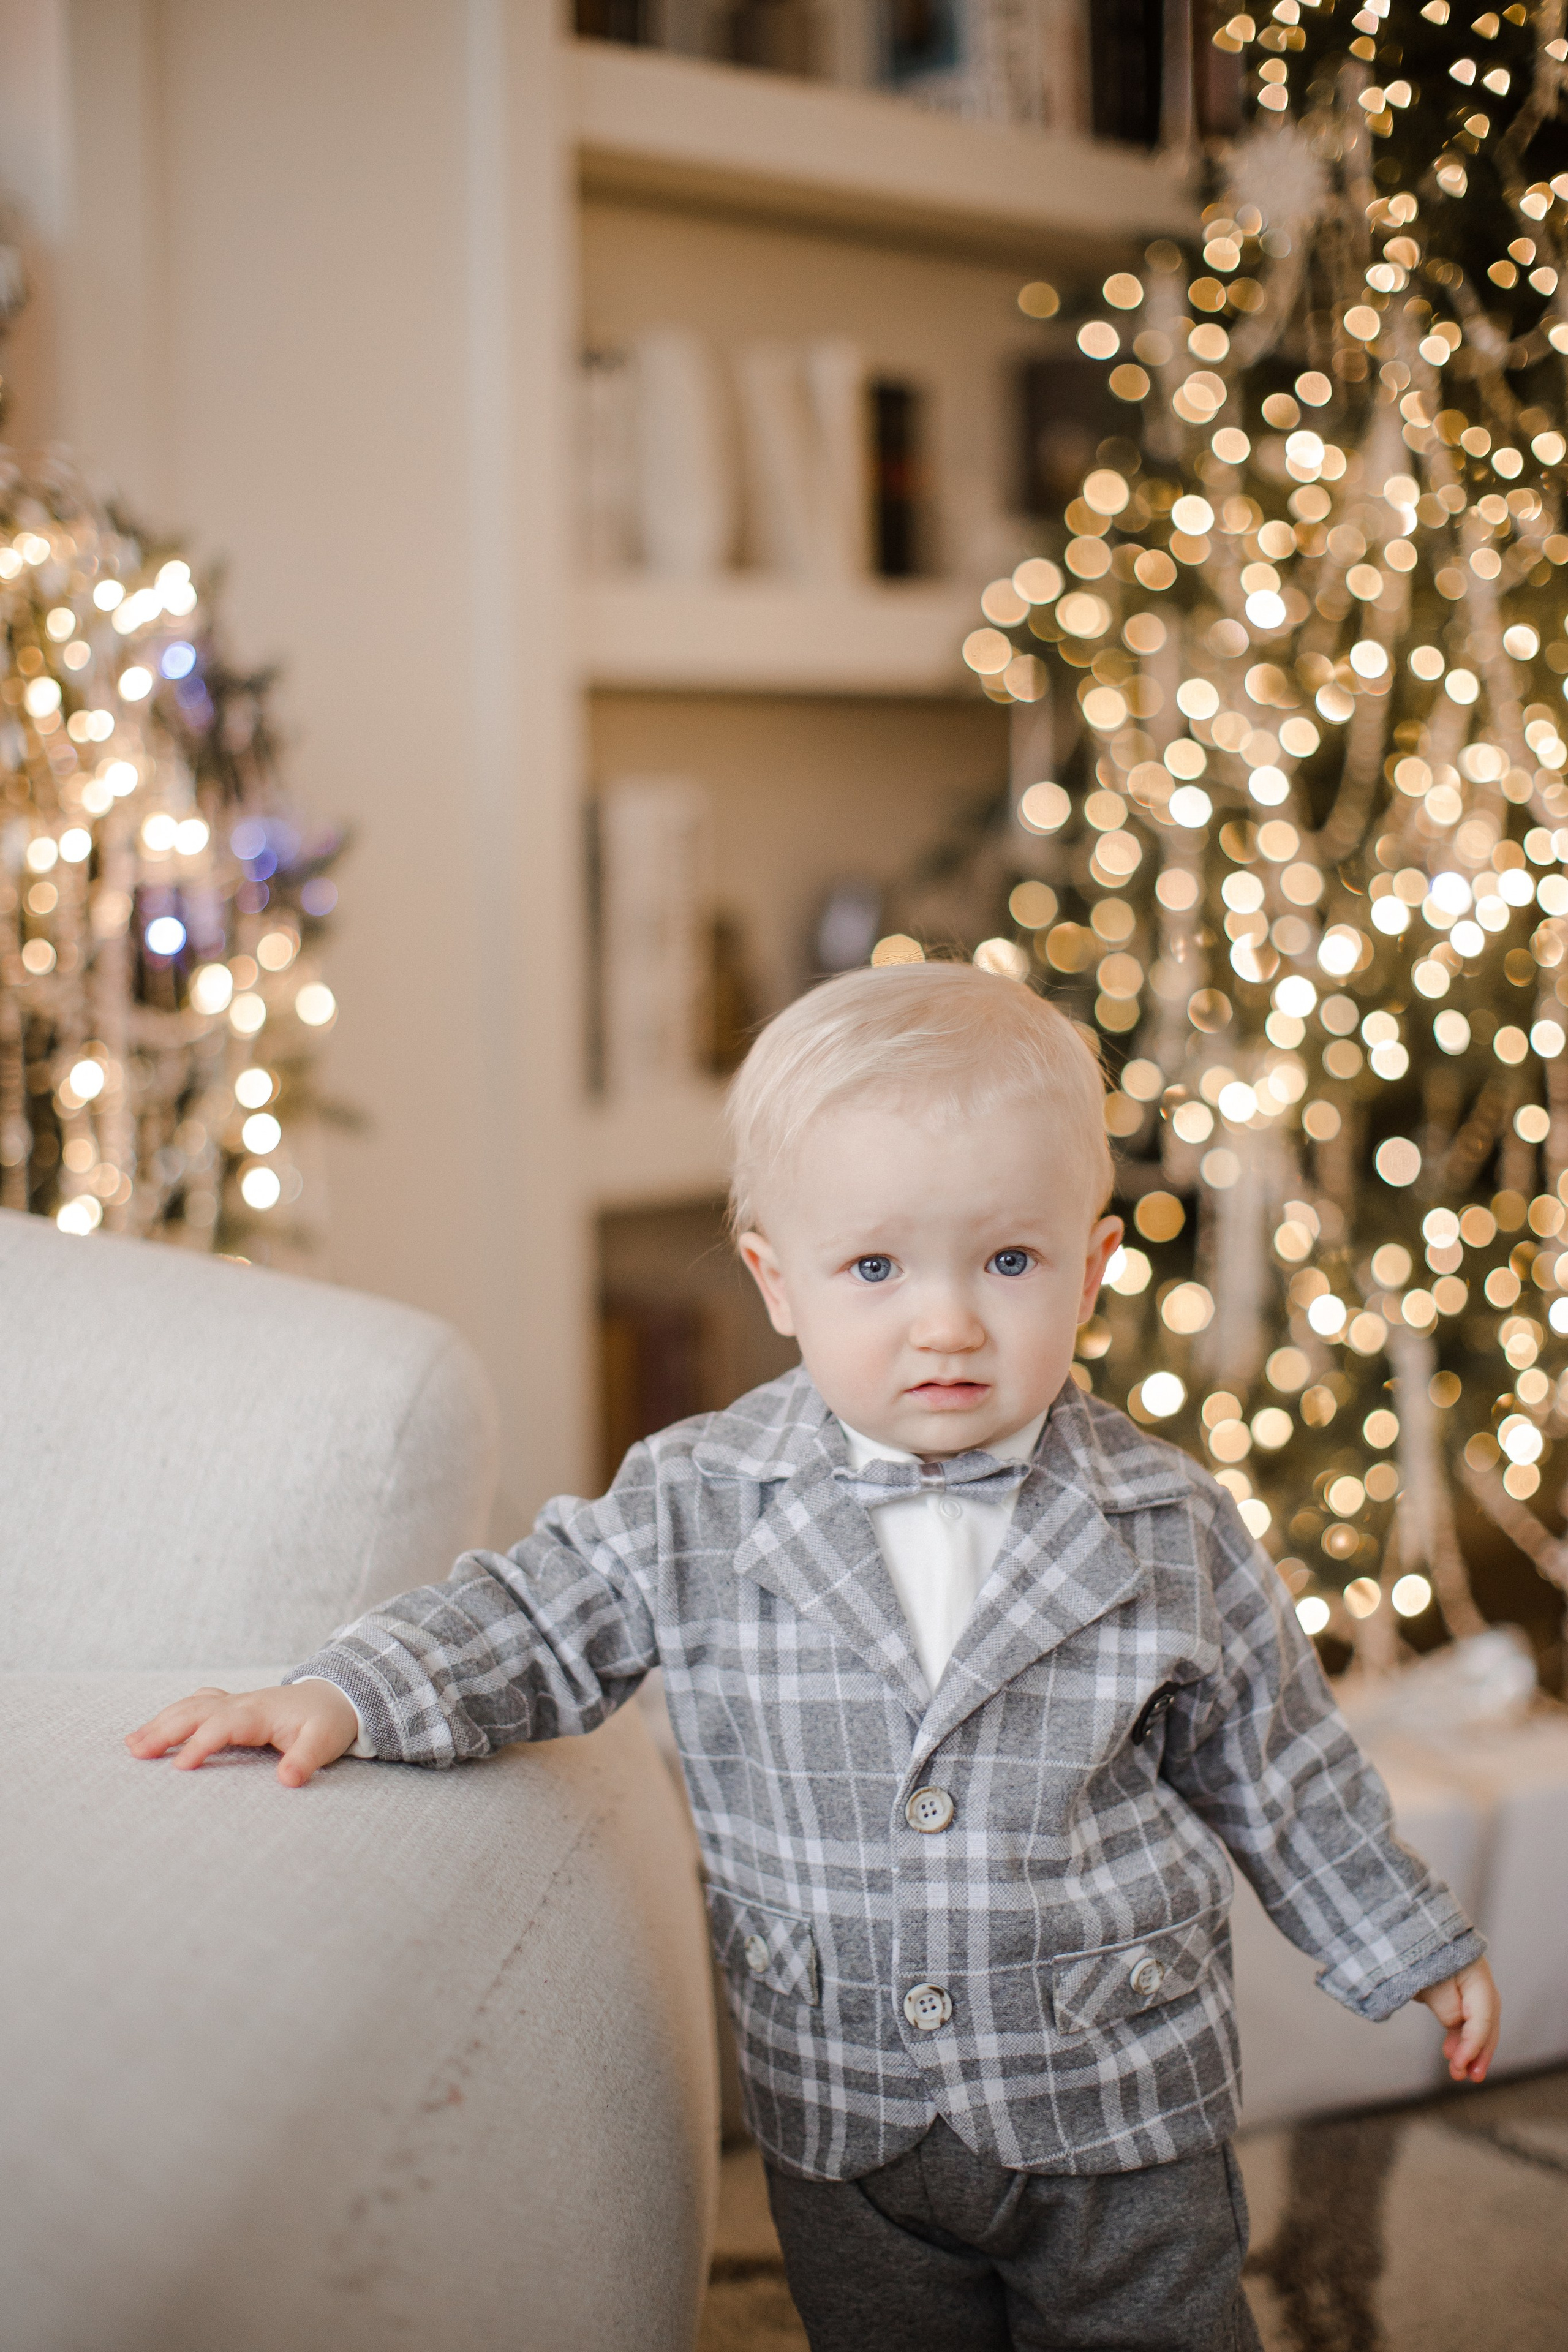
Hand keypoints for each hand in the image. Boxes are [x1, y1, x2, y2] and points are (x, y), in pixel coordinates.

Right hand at [125, 1682, 360, 1787]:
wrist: (336, 1696)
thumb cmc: (327, 1722)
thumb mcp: (324, 1743)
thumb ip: (305, 1760)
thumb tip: (287, 1780)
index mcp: (260, 1713)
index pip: (223, 1726)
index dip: (201, 1744)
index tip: (180, 1767)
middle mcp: (241, 1703)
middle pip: (196, 1712)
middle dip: (165, 1730)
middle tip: (135, 1752)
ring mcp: (234, 1702)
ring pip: (191, 1707)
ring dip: (161, 1722)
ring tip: (131, 1743)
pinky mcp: (232, 1706)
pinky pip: (197, 1705)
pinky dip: (173, 1714)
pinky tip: (155, 1728)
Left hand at [1415, 1957, 1500, 2083]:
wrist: (1408, 1929)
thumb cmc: (1421, 1951)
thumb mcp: (1431, 1979)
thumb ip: (1448, 2006)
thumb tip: (1457, 2026)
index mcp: (1478, 1976)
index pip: (1482, 2018)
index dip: (1473, 2044)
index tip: (1459, 2064)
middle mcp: (1479, 1984)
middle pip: (1486, 2024)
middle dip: (1478, 2053)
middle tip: (1470, 2077)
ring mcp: (1469, 1989)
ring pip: (1477, 2025)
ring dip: (1470, 2050)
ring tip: (1459, 2073)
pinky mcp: (1456, 1994)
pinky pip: (1463, 2020)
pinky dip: (1459, 2038)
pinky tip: (1451, 2054)